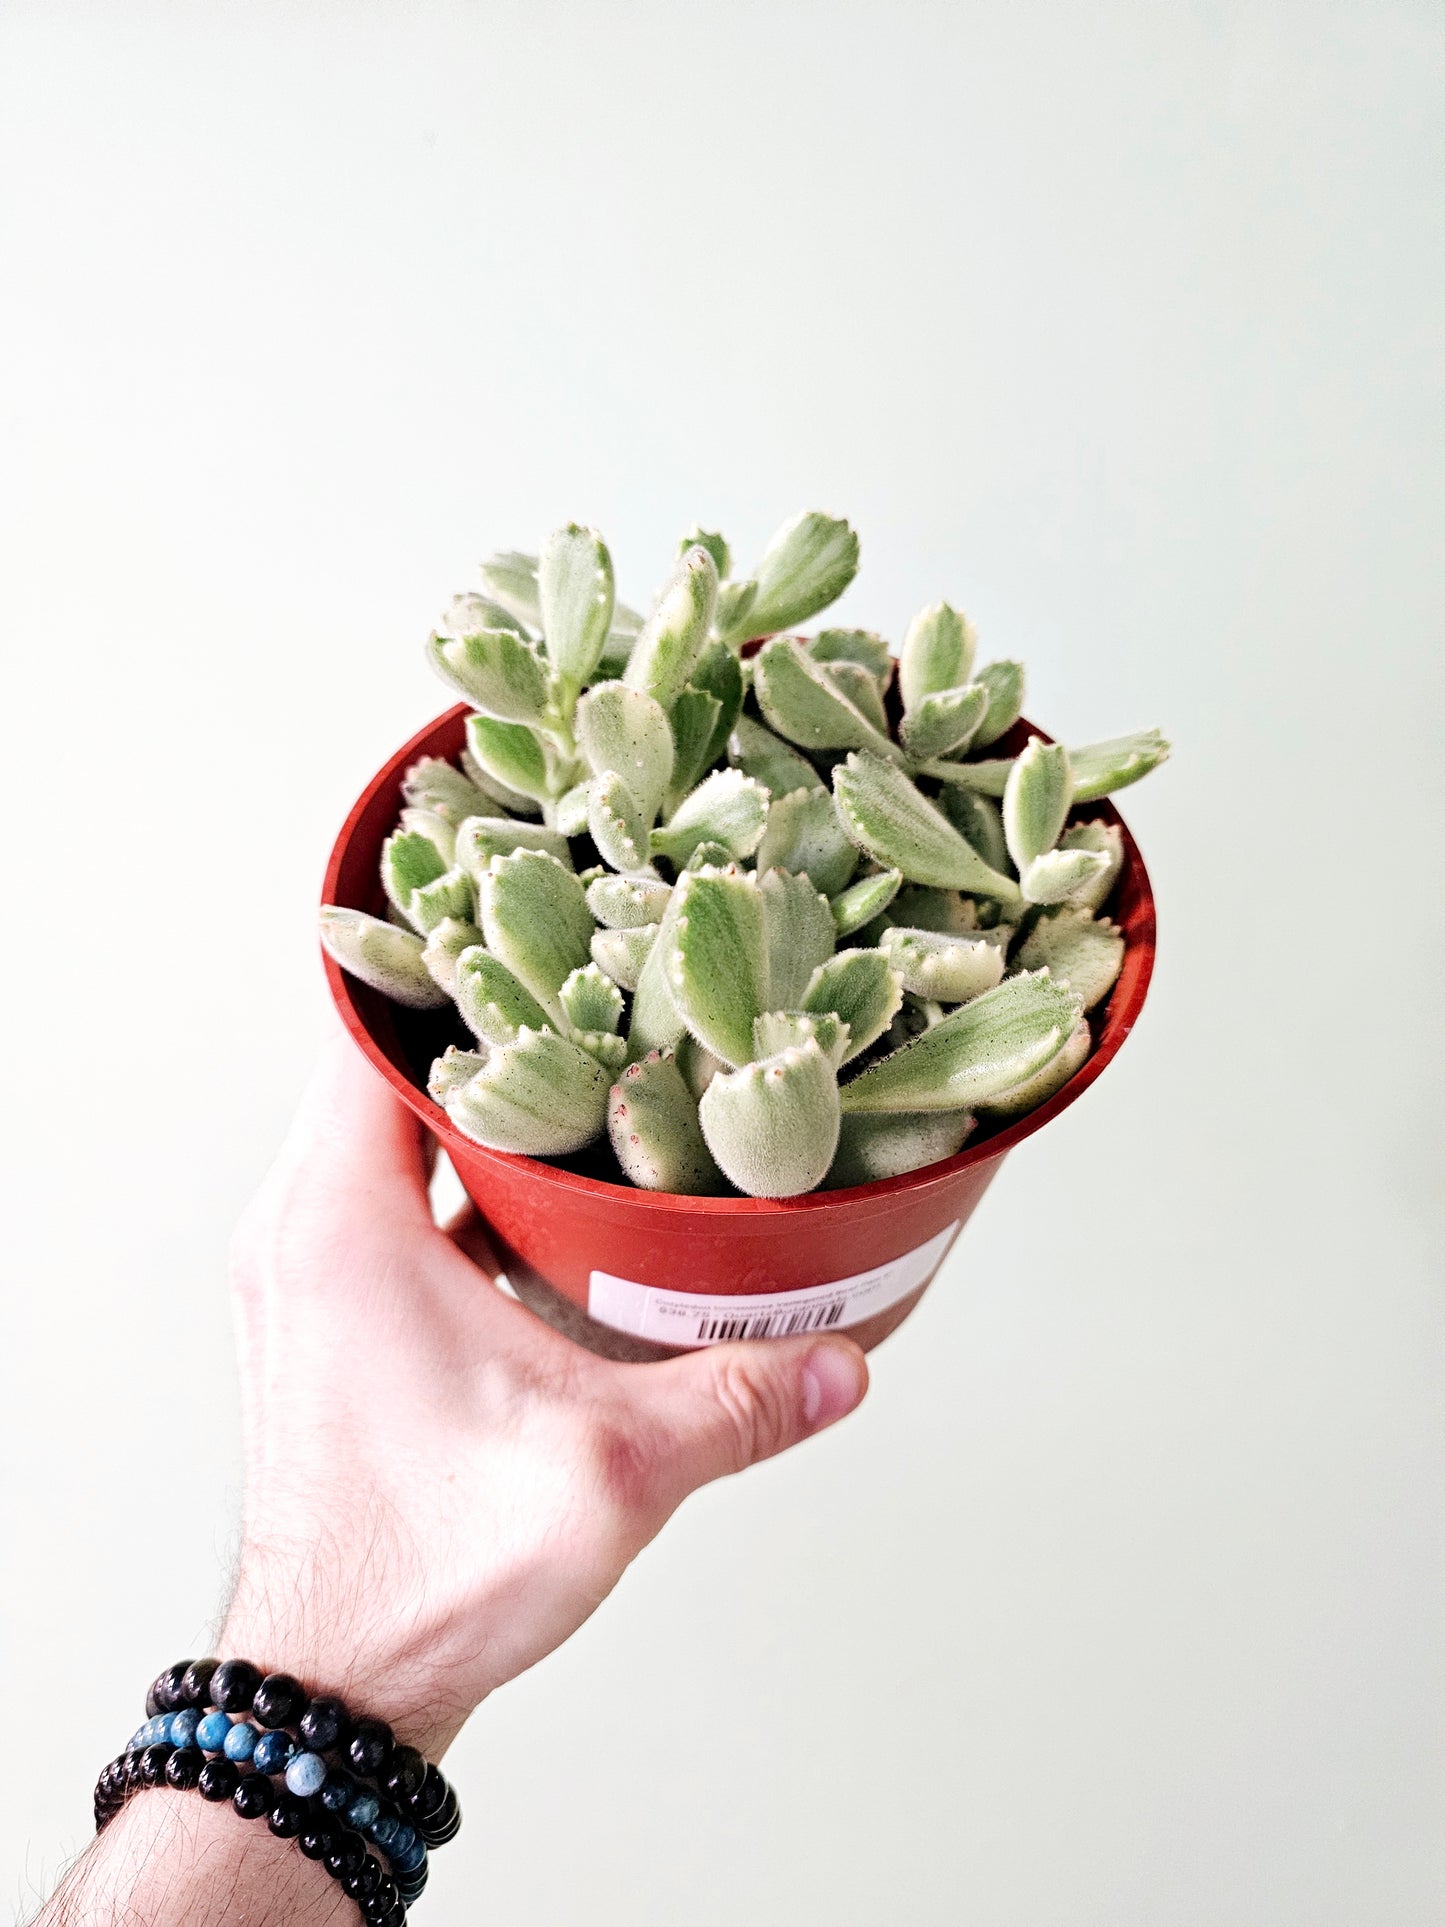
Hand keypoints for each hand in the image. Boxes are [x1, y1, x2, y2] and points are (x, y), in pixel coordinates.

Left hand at [221, 1026, 868, 1757]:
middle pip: (394, 1062)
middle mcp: (305, 1227)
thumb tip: (844, 1361)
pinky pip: (397, 1192)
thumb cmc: (429, 1574)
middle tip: (607, 979)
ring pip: (395, 1128)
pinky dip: (471, 1167)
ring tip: (600, 1060)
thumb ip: (734, 1403)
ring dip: (487, 1097)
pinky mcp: (337, 1314)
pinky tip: (566, 1179)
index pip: (376, 1024)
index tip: (548, 908)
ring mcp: (315, 1272)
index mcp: (338, 1220)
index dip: (461, 953)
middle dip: (499, 1015)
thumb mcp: (608, 1471)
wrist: (338, 1687)